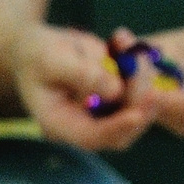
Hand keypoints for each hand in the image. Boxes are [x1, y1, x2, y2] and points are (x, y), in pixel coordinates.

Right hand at [12, 24, 161, 150]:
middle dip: (139, 103)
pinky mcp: (118, 100)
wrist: (41, 47)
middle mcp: (85, 126)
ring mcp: (104, 115)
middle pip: (123, 130)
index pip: (91, 136)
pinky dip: (144, 73)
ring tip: (136, 53)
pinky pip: (141, 93)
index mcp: (60, 124)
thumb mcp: (52, 59)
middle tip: (144, 69)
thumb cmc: (38, 53)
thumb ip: (81, 75)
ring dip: (145, 84)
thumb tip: (115, 92)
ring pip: (138, 111)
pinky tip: (135, 51)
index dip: (116, 128)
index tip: (137, 115)